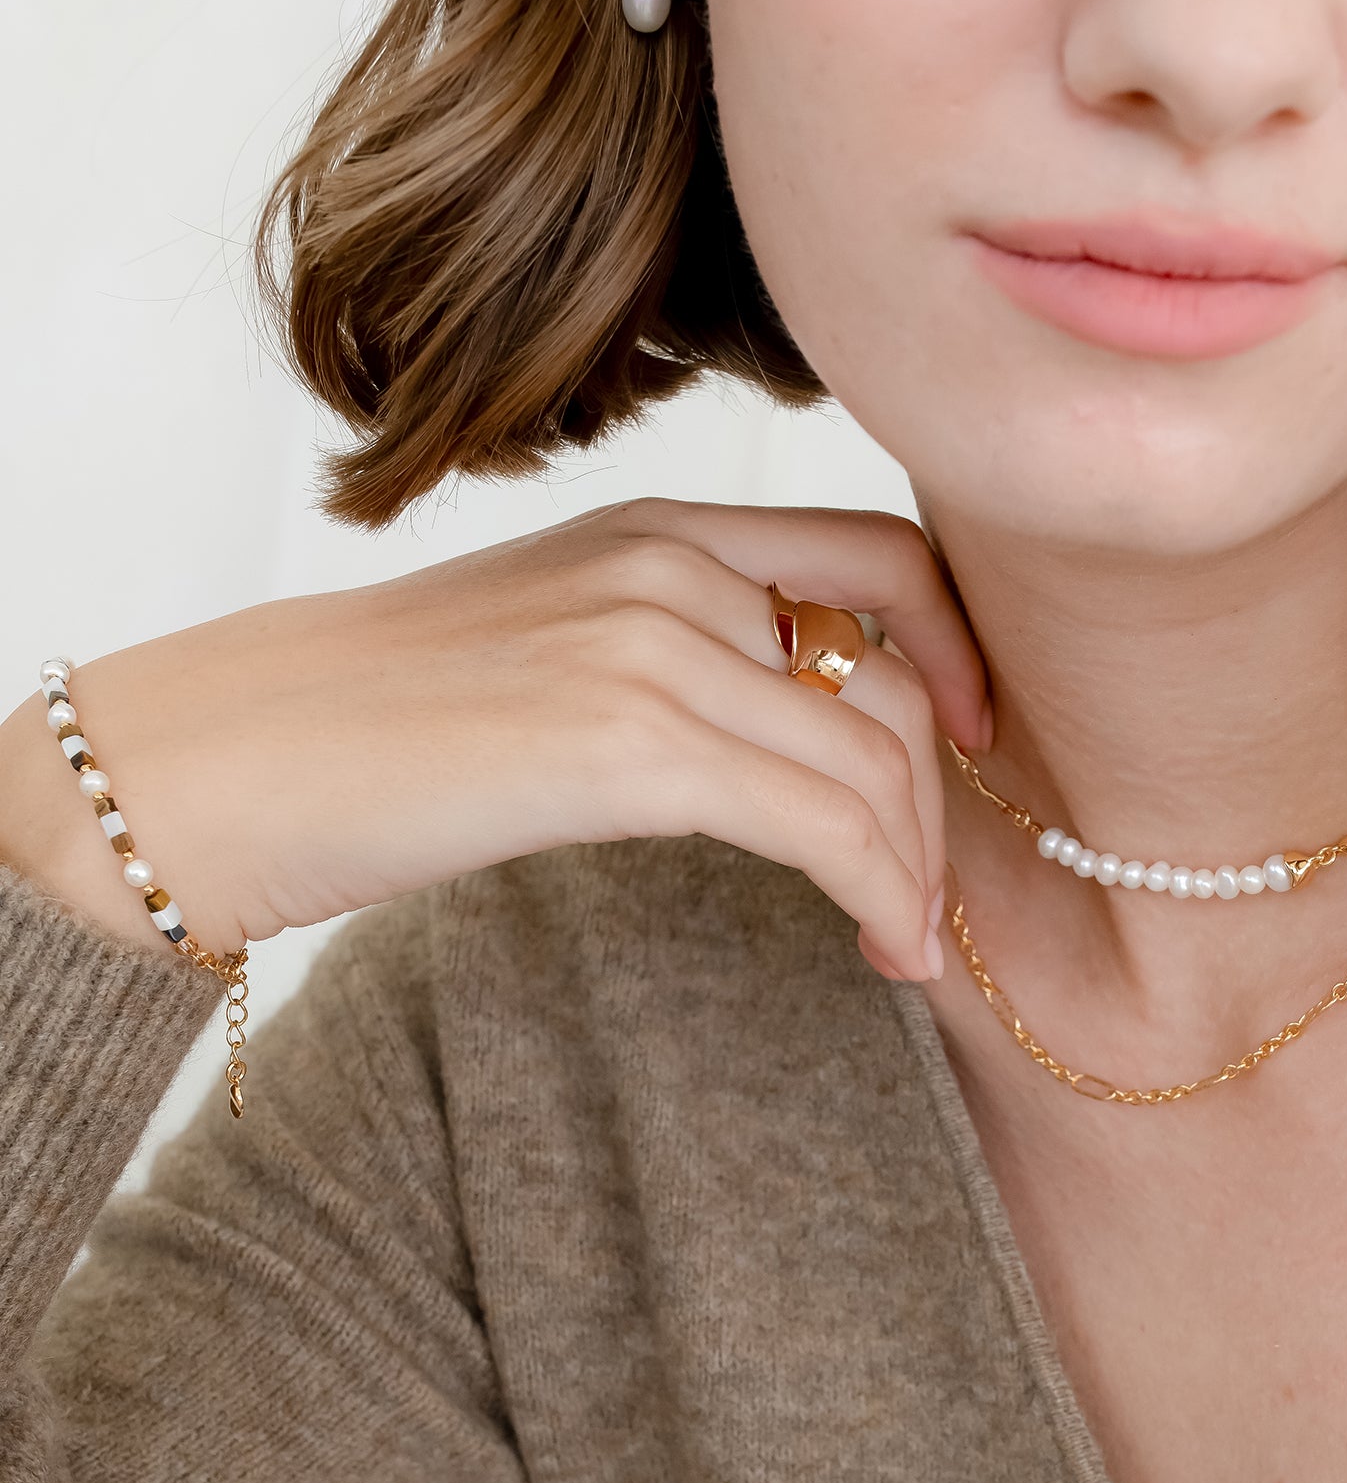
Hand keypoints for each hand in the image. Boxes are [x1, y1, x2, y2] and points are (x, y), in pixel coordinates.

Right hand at [0, 501, 990, 982]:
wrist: (229, 759)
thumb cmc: (374, 729)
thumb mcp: (546, 648)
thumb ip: (668, 658)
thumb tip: (778, 743)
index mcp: (656, 530)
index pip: (879, 556)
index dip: (961, 650)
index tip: (980, 744)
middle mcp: (670, 566)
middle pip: (897, 670)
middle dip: (944, 800)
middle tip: (935, 891)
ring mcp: (650, 645)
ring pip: (877, 756)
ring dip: (921, 868)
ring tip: (910, 945)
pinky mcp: (628, 743)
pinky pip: (825, 821)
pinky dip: (883, 895)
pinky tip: (883, 952)